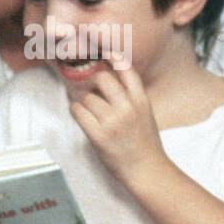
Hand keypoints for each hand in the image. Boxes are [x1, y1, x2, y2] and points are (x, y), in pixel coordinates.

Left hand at [69, 60, 167, 186]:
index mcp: (141, 100)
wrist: (148, 171)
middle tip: (88, 87)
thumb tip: (110, 82)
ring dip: (82, 100)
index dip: (113, 57)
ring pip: (87, 97)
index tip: (103, 52)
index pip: (126, 69)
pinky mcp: (99, 136)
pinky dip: (75, 110)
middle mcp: (127, 107)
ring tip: (86, 109)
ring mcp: (113, 122)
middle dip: (92, 81)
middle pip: (102, 78)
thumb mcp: (146, 114)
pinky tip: (79, 114)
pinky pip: (78, 112)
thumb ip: (132, 97)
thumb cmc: (146, 144)